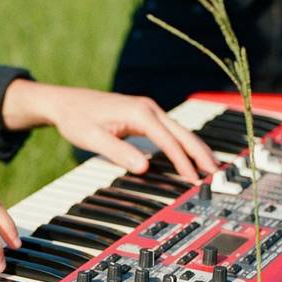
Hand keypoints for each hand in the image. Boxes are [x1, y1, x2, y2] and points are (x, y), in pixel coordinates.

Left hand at [2, 80, 217, 180]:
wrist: (64, 102)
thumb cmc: (76, 118)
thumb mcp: (93, 138)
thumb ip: (119, 152)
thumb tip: (144, 167)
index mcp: (139, 113)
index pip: (168, 141)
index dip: (183, 162)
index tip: (193, 179)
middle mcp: (148, 108)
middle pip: (182, 133)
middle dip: (200, 153)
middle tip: (216, 173)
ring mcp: (148, 110)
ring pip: (179, 131)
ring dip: (195, 149)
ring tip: (210, 167)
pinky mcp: (144, 116)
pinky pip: (170, 132)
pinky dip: (183, 144)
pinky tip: (189, 156)